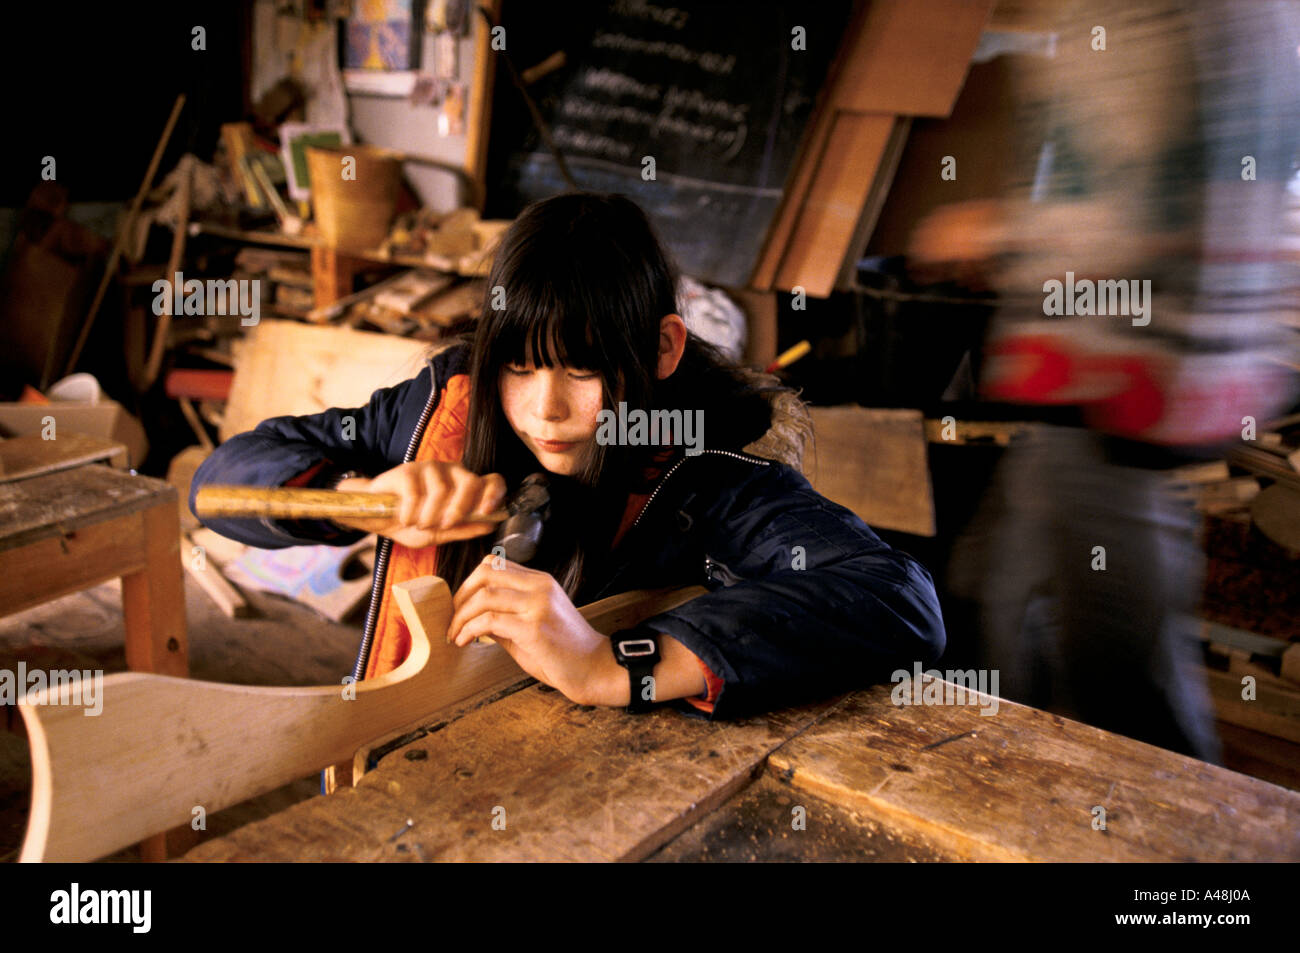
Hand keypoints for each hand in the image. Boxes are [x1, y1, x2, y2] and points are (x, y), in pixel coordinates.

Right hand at [334, 461, 505, 548]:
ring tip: (418, 524)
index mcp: (465, 487)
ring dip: (429, 516)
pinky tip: (404, 519)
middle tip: (444, 525)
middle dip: (460, 509)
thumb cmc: (410, 523)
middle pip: (470, 483)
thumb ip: (462, 529)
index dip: (495, 493)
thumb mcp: (438, 533)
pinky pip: (416, 494)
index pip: (492, 481)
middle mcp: (452, 472)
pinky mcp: (407, 470)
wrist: (375, 517)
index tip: (488, 510)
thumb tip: (489, 525)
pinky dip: (410, 514)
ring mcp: (429, 468)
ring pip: (442, 491)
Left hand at [447, 556, 621, 706]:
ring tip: (455, 635)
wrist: (595, 669)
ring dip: (461, 616)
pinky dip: (469, 630)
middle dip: (460, 596)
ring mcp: (538, 605)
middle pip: (485, 573)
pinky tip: (465, 642)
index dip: (470, 582)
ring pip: (484, 596)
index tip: (461, 606)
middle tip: (453, 620)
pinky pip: (489, 621)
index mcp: (541, 581)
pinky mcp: (534, 628)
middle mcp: (540, 586)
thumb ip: (505, 615)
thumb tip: (470, 617)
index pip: (495, 564)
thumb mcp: (533, 624)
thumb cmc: (564, 651)